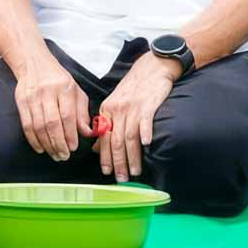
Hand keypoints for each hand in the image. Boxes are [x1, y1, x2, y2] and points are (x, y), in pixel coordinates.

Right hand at [12, 57, 90, 161]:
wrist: (34, 64)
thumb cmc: (59, 80)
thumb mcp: (76, 92)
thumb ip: (82, 113)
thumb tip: (87, 133)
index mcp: (64, 89)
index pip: (67, 116)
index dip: (70, 134)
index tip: (73, 147)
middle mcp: (47, 93)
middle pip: (52, 123)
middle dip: (58, 143)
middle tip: (64, 156)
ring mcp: (32, 97)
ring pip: (38, 126)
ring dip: (46, 144)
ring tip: (54, 154)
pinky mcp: (21, 102)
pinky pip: (26, 124)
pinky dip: (33, 139)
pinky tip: (40, 148)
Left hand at [98, 52, 177, 181]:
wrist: (151, 68)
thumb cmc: (134, 89)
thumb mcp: (114, 105)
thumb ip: (106, 125)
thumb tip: (96, 148)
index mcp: (106, 111)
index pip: (104, 138)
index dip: (105, 157)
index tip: (106, 172)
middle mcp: (117, 110)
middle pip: (115, 140)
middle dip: (118, 162)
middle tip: (121, 178)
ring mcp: (132, 107)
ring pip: (129, 136)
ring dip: (132, 156)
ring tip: (136, 171)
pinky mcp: (148, 104)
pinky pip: (145, 120)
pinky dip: (145, 132)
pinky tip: (147, 144)